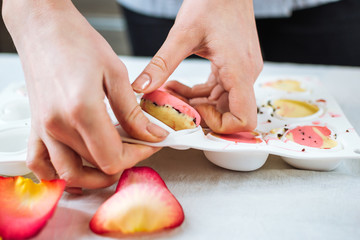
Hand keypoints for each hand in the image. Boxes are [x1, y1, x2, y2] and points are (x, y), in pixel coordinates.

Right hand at [3, 0, 167, 190]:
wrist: (44, 27)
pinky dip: (60, 173)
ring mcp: (43, 129)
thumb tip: (151, 134)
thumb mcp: (115, 74)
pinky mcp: (36, 127)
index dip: (138, 155)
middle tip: (139, 145)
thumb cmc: (76, 41)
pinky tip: (78, 164)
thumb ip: (132, 112)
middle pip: (96, 166)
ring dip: (95, 175)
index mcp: (82, 111)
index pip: (113, 158)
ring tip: (114, 158)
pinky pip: (41, 165)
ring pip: (70, 174)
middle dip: (125, 160)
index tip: (150, 143)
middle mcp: (58, 126)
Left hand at [132, 0, 262, 132]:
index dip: (220, 125)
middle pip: (230, 114)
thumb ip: (162, 64)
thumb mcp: (182, 34)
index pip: (244, 119)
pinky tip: (177, 85)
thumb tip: (141, 88)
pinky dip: (198, 94)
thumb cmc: (213, 1)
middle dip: (201, 114)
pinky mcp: (234, 67)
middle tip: (175, 106)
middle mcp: (245, 75)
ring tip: (169, 92)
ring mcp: (241, 72)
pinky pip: (217, 91)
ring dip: (195, 103)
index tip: (196, 113)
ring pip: (221, 103)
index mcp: (239, 71)